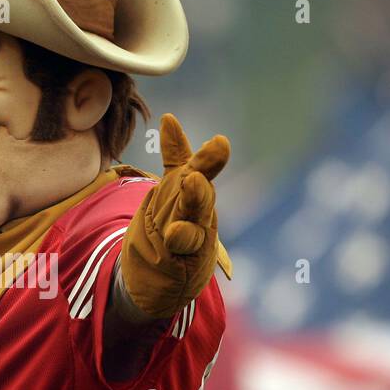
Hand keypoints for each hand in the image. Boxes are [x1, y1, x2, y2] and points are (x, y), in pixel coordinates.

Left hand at [120, 114, 230, 318]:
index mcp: (195, 193)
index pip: (197, 172)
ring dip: (189, 223)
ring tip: (184, 209)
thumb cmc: (177, 220)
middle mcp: (199, 216)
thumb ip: (176, 155)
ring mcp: (195, 243)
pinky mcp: (186, 265)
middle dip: (198, 191)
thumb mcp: (174, 186)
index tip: (220, 142)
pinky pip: (182, 256)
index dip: (208, 159)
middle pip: (200, 201)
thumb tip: (169, 117)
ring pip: (194, 231)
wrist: (170, 272)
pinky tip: (171, 238)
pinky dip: (178, 247)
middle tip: (195, 178)